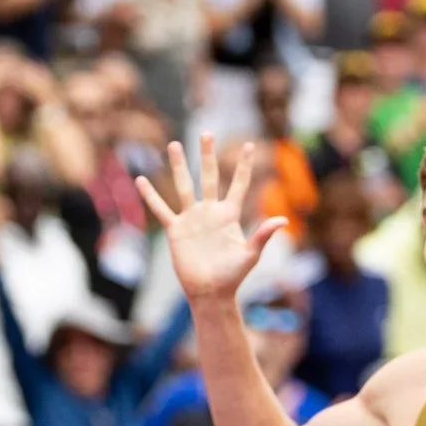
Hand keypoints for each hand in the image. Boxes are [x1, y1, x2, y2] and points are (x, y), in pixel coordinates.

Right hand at [137, 132, 288, 304]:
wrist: (210, 292)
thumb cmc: (233, 277)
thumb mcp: (250, 255)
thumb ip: (263, 235)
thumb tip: (283, 219)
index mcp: (230, 215)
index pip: (238, 184)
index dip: (244, 166)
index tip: (249, 145)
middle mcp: (210, 212)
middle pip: (209, 177)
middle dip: (208, 156)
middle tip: (207, 133)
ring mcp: (192, 219)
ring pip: (184, 186)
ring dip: (178, 166)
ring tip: (174, 144)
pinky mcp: (176, 230)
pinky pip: (161, 209)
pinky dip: (151, 196)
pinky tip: (142, 179)